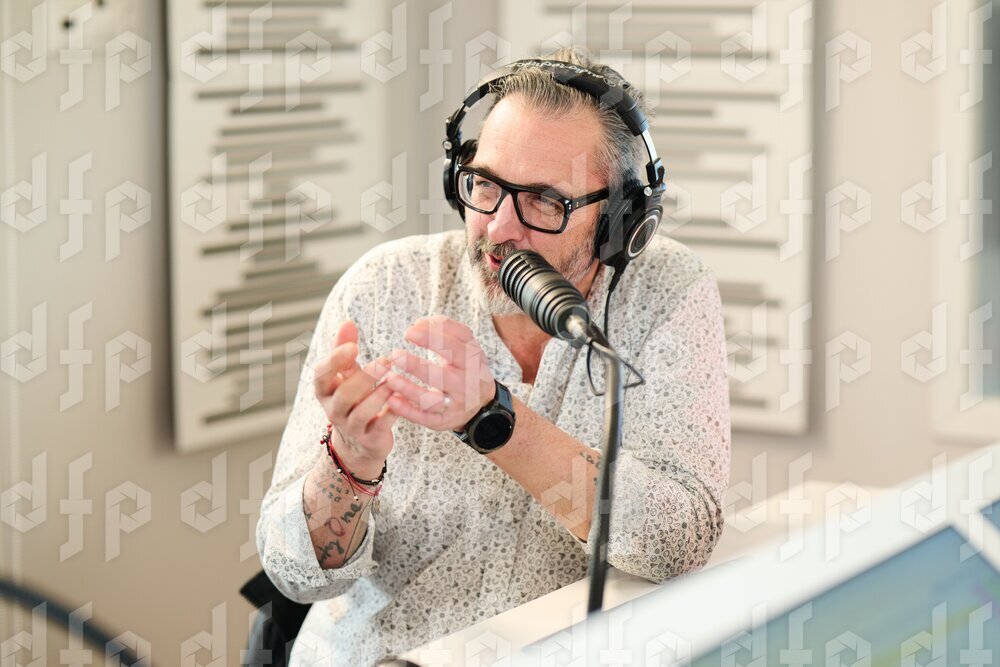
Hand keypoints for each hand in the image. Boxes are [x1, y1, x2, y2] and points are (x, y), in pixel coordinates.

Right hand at [312, 321, 396, 477]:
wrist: (359, 443)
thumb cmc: (353, 399)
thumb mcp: (346, 376)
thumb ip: (345, 350)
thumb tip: (347, 322)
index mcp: (325, 391)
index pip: (321, 375)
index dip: (335, 361)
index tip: (354, 347)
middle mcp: (334, 410)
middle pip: (344, 394)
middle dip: (365, 377)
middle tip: (386, 360)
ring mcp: (351, 427)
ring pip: (361, 412)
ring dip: (379, 395)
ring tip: (395, 380)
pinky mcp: (370, 439)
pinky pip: (380, 426)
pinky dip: (392, 413)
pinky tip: (404, 398)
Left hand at [384, 315, 495, 430]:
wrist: (483, 406)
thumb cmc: (468, 367)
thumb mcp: (466, 345)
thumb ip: (445, 329)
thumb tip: (418, 324)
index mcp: (472, 362)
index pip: (454, 349)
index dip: (432, 339)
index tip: (408, 332)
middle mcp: (464, 385)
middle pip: (442, 377)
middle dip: (418, 367)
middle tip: (395, 355)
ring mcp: (454, 405)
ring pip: (431, 401)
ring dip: (409, 390)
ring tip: (390, 378)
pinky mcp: (442, 422)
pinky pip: (424, 418)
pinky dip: (407, 411)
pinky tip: (391, 400)